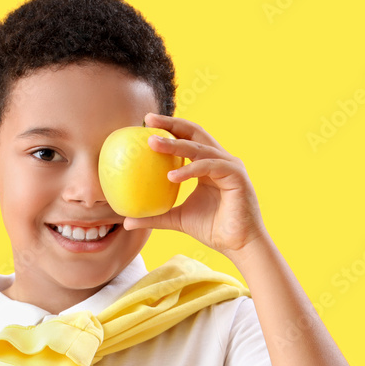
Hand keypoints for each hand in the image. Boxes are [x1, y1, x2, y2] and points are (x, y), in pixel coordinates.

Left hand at [121, 113, 267, 258]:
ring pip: (199, 148)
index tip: (145, 123)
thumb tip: (126, 221)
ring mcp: (230, 166)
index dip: (169, 128)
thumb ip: (154, 217)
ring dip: (175, 144)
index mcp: (208, 165)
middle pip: (195, 133)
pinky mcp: (236, 176)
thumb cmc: (212, 230)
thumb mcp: (176, 219)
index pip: (188, 139)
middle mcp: (220, 160)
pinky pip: (209, 167)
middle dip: (171, 124)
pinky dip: (190, 170)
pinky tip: (170, 176)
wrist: (238, 245)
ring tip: (152, 143)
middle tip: (148, 120)